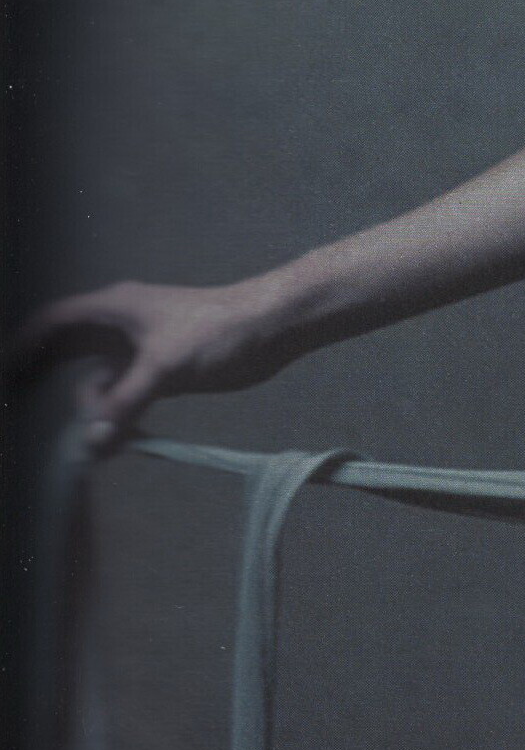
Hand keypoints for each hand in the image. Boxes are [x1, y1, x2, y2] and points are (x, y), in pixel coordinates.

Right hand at [9, 277, 289, 449]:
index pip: (52, 323)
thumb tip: (92, 439)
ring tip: (88, 440)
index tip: (7, 375)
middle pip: (67, 349)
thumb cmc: (220, 331)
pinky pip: (126, 389)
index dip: (25, 346)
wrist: (273, 326)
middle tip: (22, 406)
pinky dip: (117, 411)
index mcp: (112, 309)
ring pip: (99, 376)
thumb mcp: (166, 367)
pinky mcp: (163, 365)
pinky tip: (116, 437)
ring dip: (91, 405)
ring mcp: (141, 344)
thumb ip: (126, 403)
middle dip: (46, 376)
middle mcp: (119, 323)